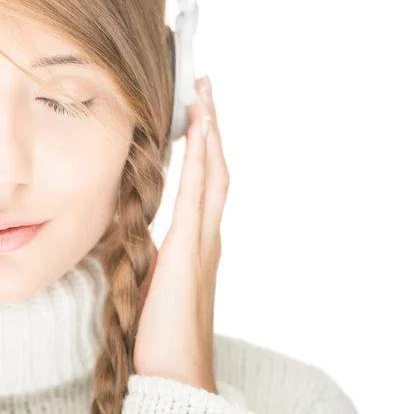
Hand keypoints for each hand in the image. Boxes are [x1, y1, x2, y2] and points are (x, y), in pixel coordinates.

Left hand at [133, 75, 228, 392]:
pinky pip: (198, 193)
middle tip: (207, 88)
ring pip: (213, 173)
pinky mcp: (189, 247)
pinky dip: (202, 159)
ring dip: (210, 132)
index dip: (207, 145)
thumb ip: (162, 251)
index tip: (202, 112)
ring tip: (205, 96)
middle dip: (213, 126)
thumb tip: (151, 234)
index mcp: (200, 240)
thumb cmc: (167, 330)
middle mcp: (209, 233)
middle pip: (217, 167)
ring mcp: (203, 239)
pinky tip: (201, 131)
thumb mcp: (160, 280)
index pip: (207, 182)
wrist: (178, 369)